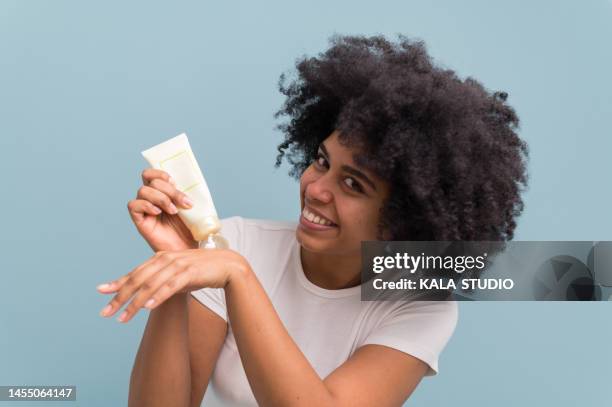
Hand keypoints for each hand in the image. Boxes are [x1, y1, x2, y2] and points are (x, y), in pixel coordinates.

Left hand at [96, 248, 248, 322]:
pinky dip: (158, 296)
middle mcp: (166, 259)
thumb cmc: (203, 271)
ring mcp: (178, 265)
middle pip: (138, 279)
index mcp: (161, 257)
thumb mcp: (178, 276)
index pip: (135, 272)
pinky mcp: (190, 272)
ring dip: (135, 303)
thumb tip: (146, 297)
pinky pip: (170, 286)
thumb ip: (162, 282)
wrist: (228, 265)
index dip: (118, 282)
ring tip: (123, 318)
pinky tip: (147, 307)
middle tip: (105, 312)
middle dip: (120, 297)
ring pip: (151, 285)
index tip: (101, 292)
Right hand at [127, 169, 197, 251]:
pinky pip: (133, 206)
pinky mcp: (139, 221)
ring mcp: (144, 209)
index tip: (174, 181)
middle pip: (151, 181)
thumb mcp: (191, 207)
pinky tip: (158, 213)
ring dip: (161, 198)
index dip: (160, 173)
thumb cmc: (191, 228)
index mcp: (163, 192)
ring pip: (143, 191)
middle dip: (170, 190)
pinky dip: (146, 205)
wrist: (188, 249)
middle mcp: (151, 198)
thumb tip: (190, 181)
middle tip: (184, 203)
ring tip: (173, 211)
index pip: (151, 174)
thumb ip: (186, 193)